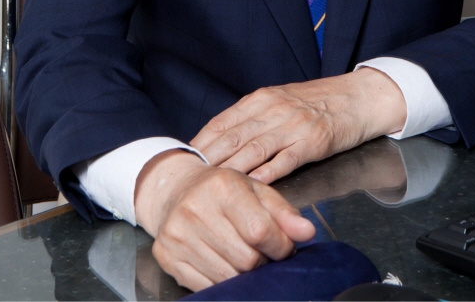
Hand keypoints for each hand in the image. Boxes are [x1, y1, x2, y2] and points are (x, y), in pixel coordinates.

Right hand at [134, 150, 314, 291]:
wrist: (175, 189)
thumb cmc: (222, 190)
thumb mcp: (255, 190)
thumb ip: (283, 212)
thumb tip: (308, 233)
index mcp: (222, 186)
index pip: (260, 231)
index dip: (280, 246)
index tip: (284, 248)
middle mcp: (196, 209)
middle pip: (245, 259)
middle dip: (263, 262)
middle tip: (263, 253)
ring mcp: (178, 235)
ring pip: (227, 277)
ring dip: (244, 275)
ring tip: (244, 257)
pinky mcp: (167, 257)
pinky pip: (206, 287)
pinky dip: (223, 283)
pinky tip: (224, 264)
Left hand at [190, 68, 405, 184]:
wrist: (358, 97)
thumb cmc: (318, 102)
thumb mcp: (281, 100)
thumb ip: (254, 117)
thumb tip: (221, 139)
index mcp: (263, 98)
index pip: (224, 121)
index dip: (202, 141)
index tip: (183, 158)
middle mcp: (274, 109)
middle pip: (234, 137)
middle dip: (209, 159)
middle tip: (189, 178)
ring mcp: (294, 125)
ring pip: (255, 149)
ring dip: (231, 169)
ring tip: (211, 186)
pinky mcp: (313, 142)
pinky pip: (285, 160)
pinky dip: (267, 174)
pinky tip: (253, 186)